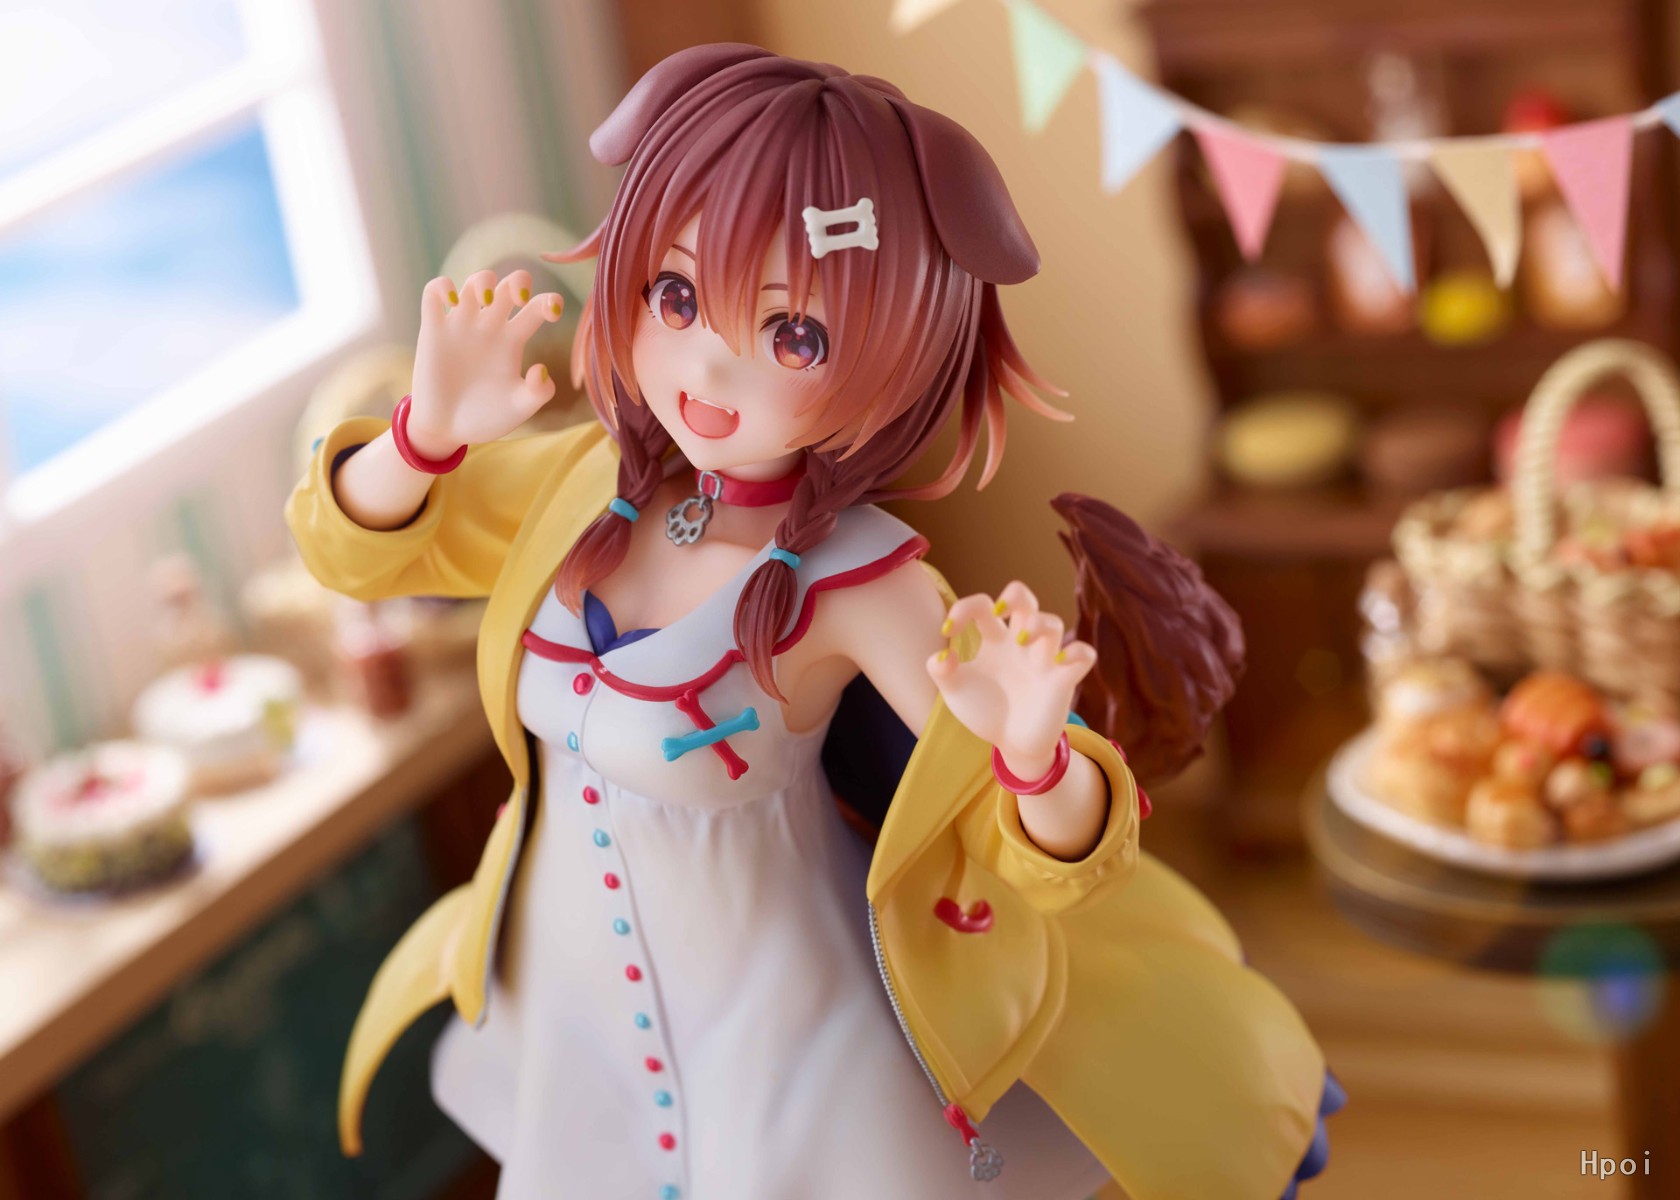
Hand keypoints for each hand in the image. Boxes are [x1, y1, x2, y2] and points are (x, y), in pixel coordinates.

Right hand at [407, 269, 563, 457]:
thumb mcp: (518, 409)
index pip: (536, 308)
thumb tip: (541, 369)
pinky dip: (442, 287)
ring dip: (482, 279)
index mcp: (513, 340)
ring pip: (474, 282)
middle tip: (520, 299)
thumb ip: (537, 393)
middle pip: (508, 286)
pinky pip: (434, 293)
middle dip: (518, 281)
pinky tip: (452, 301)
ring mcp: (461, 325)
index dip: (549, 301)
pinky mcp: (433, 330)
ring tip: (486, 298)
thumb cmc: (485, 417)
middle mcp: (489, 327)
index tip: (554, 310)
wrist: (447, 430)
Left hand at [927, 581, 1096, 778]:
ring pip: (1053, 623)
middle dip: (1015, 594)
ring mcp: (1043, 660)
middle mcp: (1020, 643)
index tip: (947, 631)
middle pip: (1026, 599)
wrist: (1011, 744)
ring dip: (1038, 624)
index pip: (983, 606)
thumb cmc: (985, 711)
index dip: (964, 608)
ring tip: (1021, 640)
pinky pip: (1083, 655)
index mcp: (994, 640)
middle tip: (999, 610)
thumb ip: (942, 672)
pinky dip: (1077, 652)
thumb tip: (940, 656)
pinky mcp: (1062, 680)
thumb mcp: (956, 693)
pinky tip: (1058, 661)